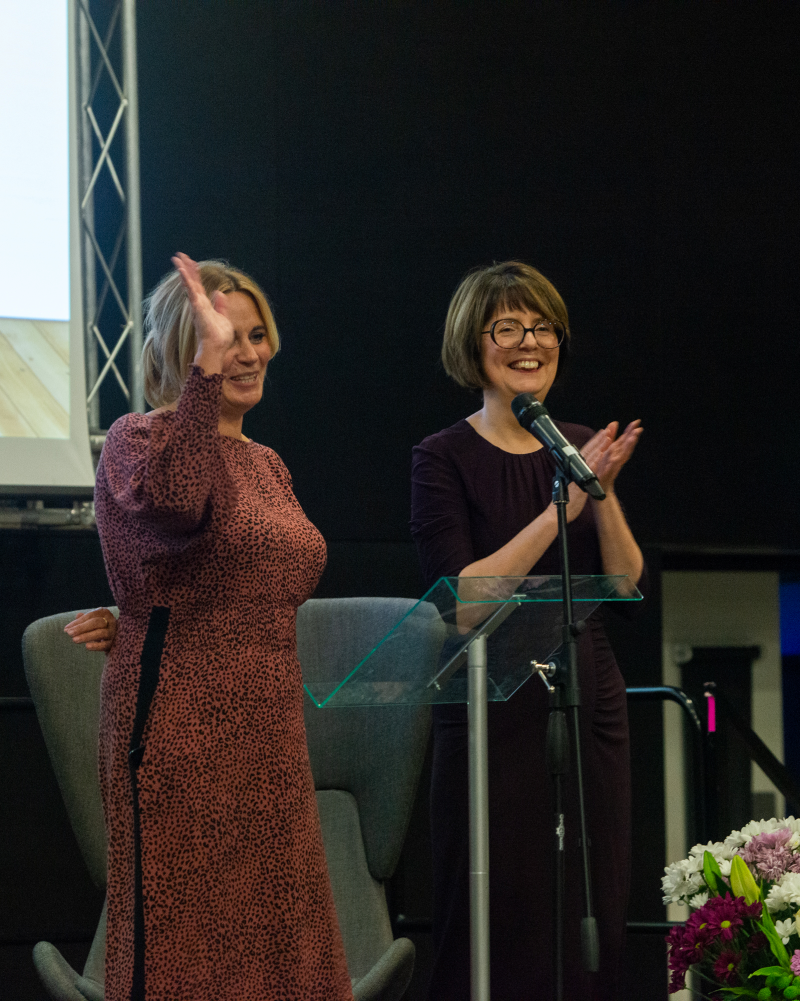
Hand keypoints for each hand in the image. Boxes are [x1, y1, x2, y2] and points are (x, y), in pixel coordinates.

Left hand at [64, 608, 117, 651]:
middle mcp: (110, 621)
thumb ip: (82, 620)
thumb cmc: (99, 627)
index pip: (90, 615)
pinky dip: (96, 646)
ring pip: (101, 633)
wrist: (114, 637)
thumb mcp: (91, 621)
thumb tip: (72, 623)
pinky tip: (87, 646)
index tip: (66, 629)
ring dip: (86, 636)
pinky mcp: (113, 643)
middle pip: (96, 622)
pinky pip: (105, 645)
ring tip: (74, 640)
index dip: (78, 622)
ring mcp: (113, 632)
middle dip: (81, 628)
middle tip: (69, 633)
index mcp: (104, 613)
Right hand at [171, 252, 233, 369]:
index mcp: (204, 305)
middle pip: (191, 281)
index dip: (195, 274)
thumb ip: (221, 305)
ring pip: (189, 283)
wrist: (216, 347)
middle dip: (186, 268)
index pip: (198, 286)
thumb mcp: (223, 317)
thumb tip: (219, 293)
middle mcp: (198, 303)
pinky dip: (186, 279)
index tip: (191, 263)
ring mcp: (196, 304)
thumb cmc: (219, 337)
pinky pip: (191, 289)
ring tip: (177, 257)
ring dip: (183, 269)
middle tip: (179, 255)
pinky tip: (181, 269)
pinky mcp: (197, 306)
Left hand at [582, 420, 641, 495]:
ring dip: (627, 448)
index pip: (625, 440)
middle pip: (626, 447)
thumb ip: (611, 437)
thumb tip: (614, 423)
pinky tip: (615, 458)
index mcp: (617, 453)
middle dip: (632, 438)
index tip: (636, 422)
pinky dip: (612, 463)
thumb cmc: (603, 470)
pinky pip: (610, 468)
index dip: (630, 431)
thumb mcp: (606, 451)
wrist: (600, 488)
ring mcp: (612, 467)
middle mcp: (617, 460)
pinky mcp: (606, 475)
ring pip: (621, 456)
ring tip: (632, 439)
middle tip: (638, 429)